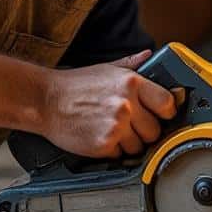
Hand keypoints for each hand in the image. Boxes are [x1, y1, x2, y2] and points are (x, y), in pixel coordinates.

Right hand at [40, 50, 176, 157]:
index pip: (167, 103)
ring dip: (129, 143)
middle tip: (130, 125)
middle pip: (155, 130)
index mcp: (131, 83)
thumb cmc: (75, 86)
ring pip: (139, 146)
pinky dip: (113, 150)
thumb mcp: (106, 68)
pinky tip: (101, 137)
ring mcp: (115, 126)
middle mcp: (126, 104)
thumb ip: (132, 65)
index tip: (161, 115)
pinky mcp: (103, 144)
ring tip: (111, 130)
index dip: (166, 112)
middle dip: (145, 131)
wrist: (44, 101)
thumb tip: (151, 56)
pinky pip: (121, 155)